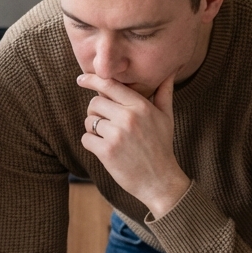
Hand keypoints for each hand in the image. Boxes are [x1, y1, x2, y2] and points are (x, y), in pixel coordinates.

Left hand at [78, 73, 190, 217]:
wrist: (160, 181)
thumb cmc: (162, 147)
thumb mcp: (166, 117)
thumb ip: (164, 93)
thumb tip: (170, 72)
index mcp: (140, 106)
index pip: (110, 85)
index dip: (92, 79)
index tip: (82, 79)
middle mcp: (128, 117)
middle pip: (95, 102)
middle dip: (96, 111)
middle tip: (106, 123)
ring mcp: (116, 134)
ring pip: (89, 120)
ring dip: (94, 129)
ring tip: (110, 138)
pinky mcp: (106, 151)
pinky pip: (86, 138)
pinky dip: (91, 143)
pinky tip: (106, 150)